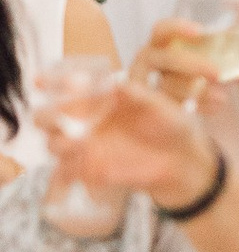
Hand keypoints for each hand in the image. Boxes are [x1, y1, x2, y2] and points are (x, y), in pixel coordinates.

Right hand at [49, 48, 220, 211]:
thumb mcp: (159, 106)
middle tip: (63, 116)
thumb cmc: (171, 125)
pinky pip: (67, 170)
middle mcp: (85, 120)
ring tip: (79, 142)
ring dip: (59, 142)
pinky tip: (84, 163)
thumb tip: (117, 84)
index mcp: (98, 98)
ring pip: (53, 143)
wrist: (183, 159)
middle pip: (46, 117)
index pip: (65, 88)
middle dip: (48, 116)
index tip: (42, 81)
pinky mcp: (90, 170)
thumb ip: (138, 95)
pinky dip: (70, 167)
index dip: (51, 83)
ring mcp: (85, 146)